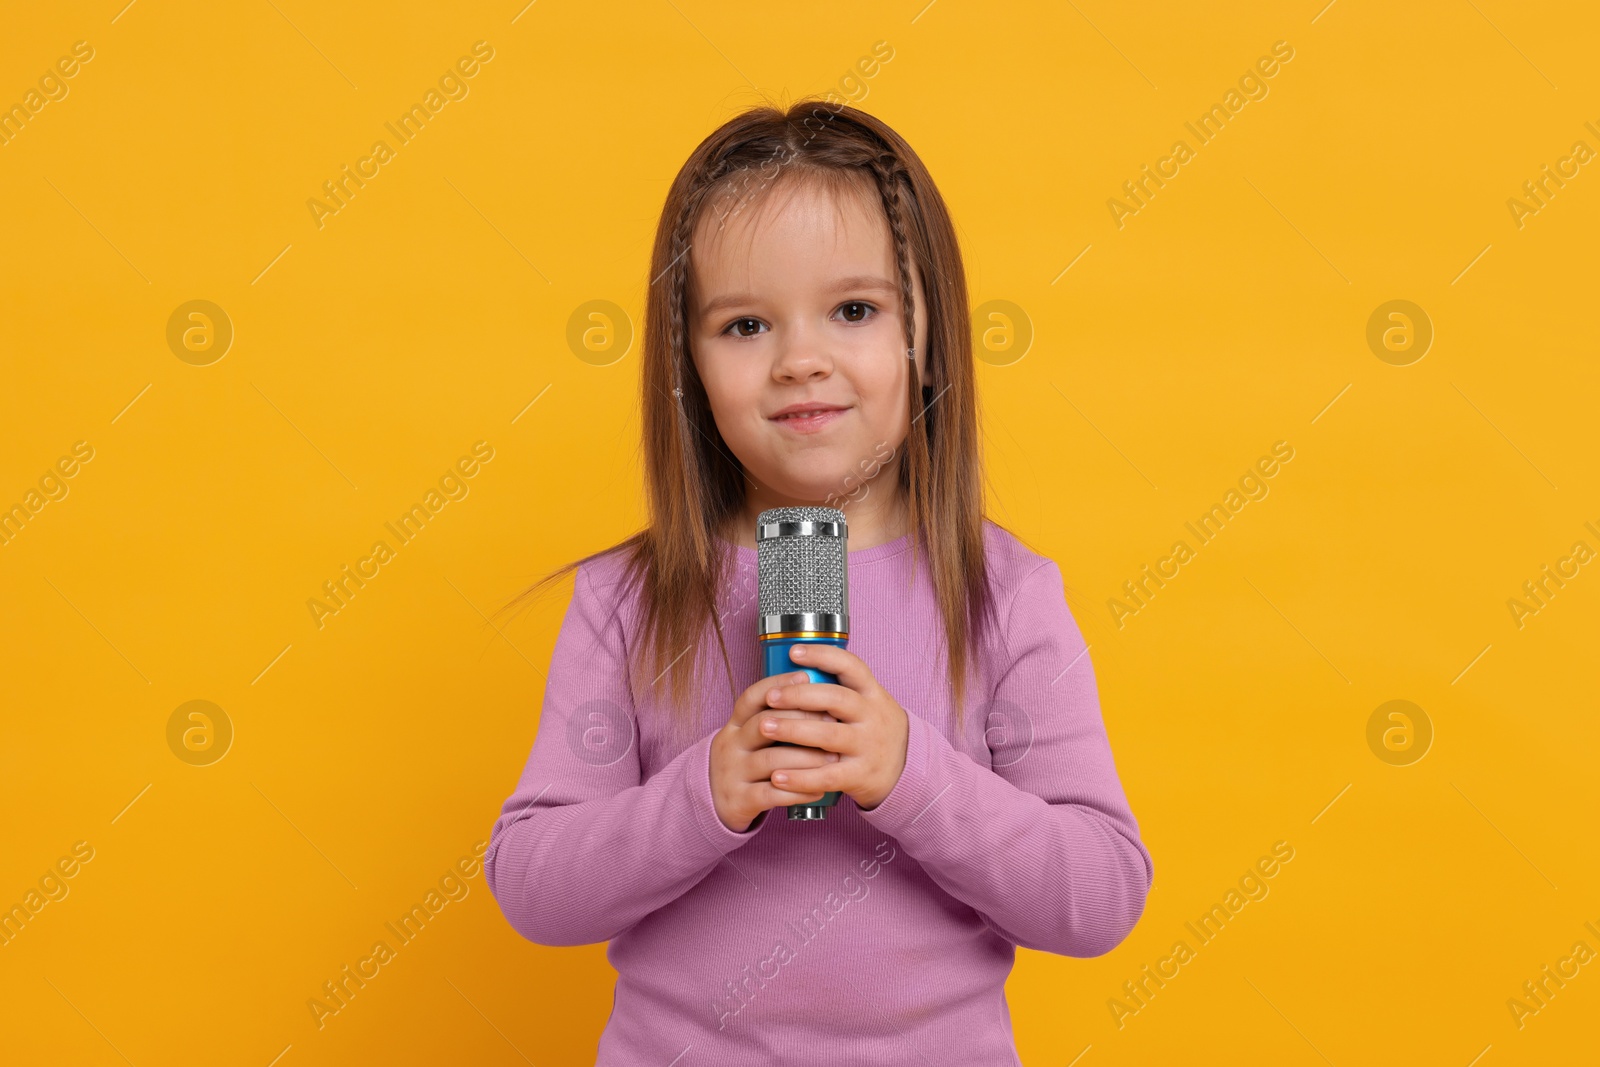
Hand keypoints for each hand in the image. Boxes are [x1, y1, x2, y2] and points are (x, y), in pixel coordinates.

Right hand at [709, 670, 840, 832]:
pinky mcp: (739, 800)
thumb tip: (816, 695)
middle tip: (832, 722)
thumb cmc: (745, 762)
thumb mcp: (748, 737)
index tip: (806, 677)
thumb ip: (773, 719)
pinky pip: (772, 794)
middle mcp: (731, 745)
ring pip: (771, 760)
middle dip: (801, 722)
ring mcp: (733, 773)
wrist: (712, 802)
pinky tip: (819, 789)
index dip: (777, 684)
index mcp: (734, 725)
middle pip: (764, 725)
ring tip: (833, 758)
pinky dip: (799, 791)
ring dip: (806, 758)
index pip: (751, 698)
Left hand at [757, 644, 908, 811]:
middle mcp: (871, 717)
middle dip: (799, 695)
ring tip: (764, 727)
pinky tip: (777, 776)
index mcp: (871, 693)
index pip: (850, 666)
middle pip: (836, 699)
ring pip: (828, 735)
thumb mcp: (868, 702)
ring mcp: (867, 746)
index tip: (794, 652)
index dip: (823, 656)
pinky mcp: (860, 775)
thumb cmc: (873, 728)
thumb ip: (840, 688)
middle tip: (770, 696)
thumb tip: (793, 672)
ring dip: (793, 731)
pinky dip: (800, 778)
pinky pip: (827, 776)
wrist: (907, 768)